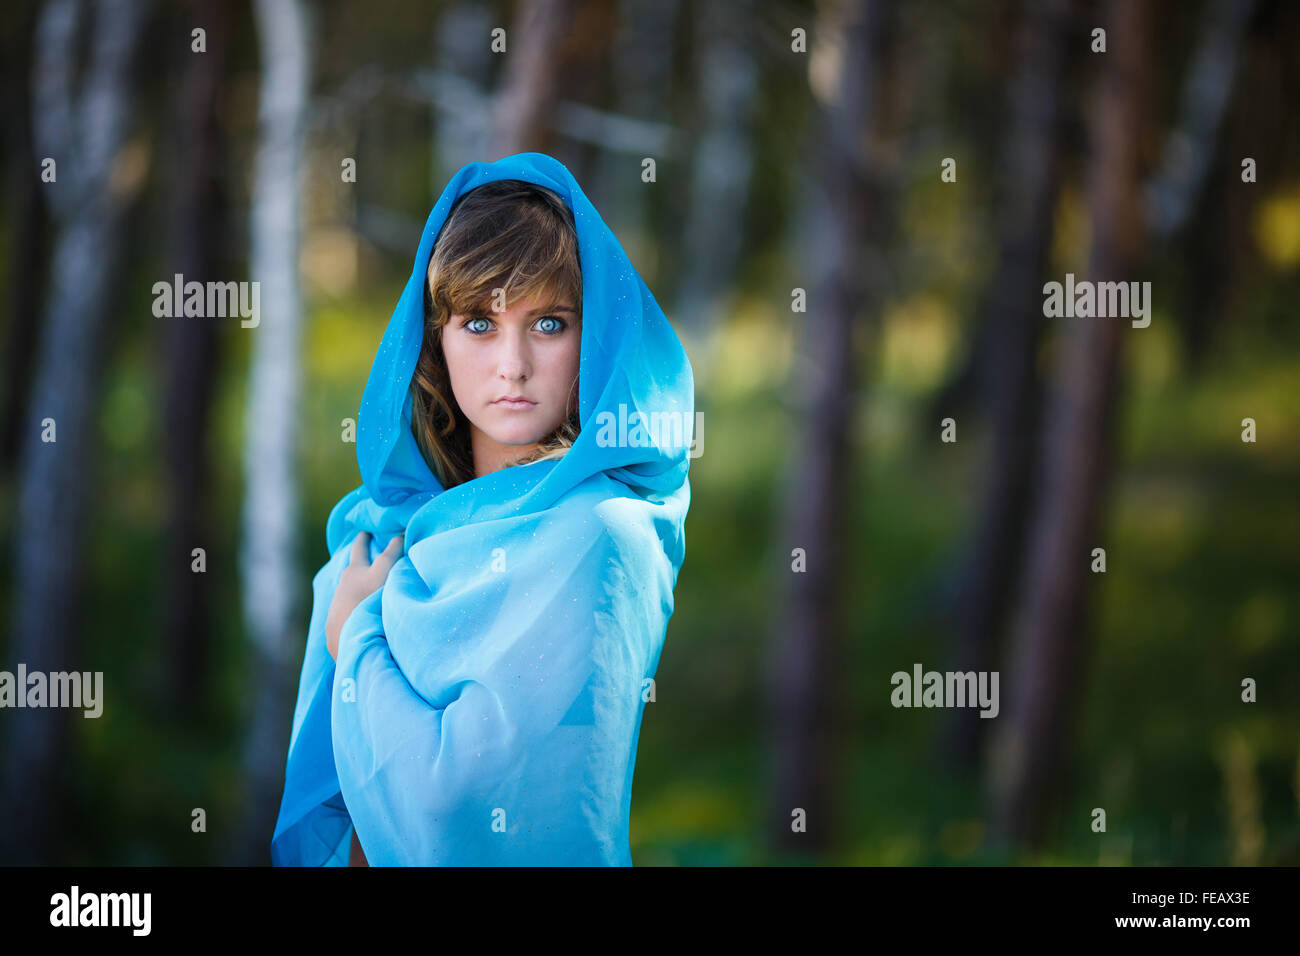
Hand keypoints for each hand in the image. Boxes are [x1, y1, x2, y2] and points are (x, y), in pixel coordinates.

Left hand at [326, 531, 403, 661]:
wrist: (349, 637)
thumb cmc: (368, 599)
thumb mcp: (385, 572)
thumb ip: (393, 552)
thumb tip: (401, 532)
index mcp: (354, 571)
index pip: (359, 549)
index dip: (363, 539)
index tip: (365, 531)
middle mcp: (342, 587)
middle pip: (350, 572)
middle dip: (358, 566)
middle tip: (364, 560)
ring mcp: (336, 607)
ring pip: (348, 594)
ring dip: (357, 591)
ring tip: (367, 593)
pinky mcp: (335, 626)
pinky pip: (347, 615)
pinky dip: (354, 613)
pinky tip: (362, 619)